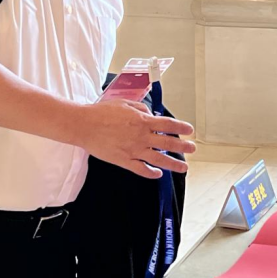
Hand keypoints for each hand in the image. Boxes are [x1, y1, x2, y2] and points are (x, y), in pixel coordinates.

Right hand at [74, 99, 195, 178]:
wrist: (84, 125)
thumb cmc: (102, 112)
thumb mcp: (125, 103)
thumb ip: (141, 109)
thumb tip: (151, 115)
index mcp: (143, 121)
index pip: (168, 125)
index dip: (181, 128)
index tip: (189, 131)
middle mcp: (141, 136)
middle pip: (168, 143)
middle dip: (183, 147)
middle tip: (192, 149)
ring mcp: (133, 150)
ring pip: (158, 159)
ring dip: (173, 164)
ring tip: (183, 168)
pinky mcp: (124, 160)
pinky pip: (141, 169)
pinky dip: (151, 173)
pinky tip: (158, 174)